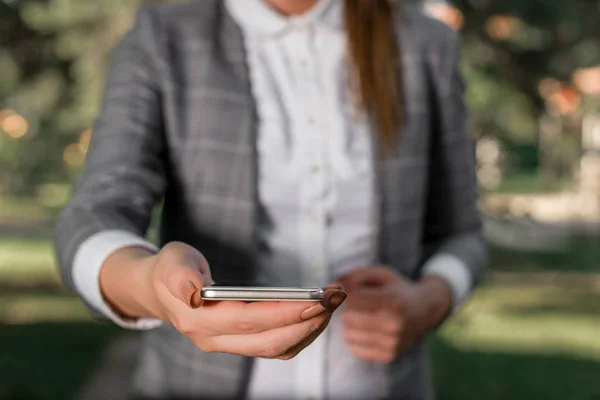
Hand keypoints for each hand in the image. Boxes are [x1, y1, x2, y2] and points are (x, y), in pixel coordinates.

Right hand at [103, 242, 346, 359]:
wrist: (159, 291)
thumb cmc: (169, 270)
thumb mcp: (170, 262)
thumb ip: (180, 274)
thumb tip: (193, 291)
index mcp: (198, 320)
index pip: (248, 321)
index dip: (283, 314)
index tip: (316, 301)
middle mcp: (214, 340)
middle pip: (269, 341)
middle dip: (308, 321)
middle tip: (336, 297)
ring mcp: (227, 345)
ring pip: (277, 348)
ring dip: (309, 328)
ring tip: (333, 302)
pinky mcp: (240, 343)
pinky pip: (276, 346)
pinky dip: (301, 333)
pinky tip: (316, 314)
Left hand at [338, 267, 451, 363]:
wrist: (424, 311)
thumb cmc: (397, 290)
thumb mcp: (381, 274)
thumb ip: (356, 275)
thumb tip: (335, 284)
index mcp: (393, 301)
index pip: (352, 299)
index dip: (344, 293)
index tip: (347, 291)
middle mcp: (395, 324)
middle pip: (348, 317)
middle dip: (345, 309)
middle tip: (352, 304)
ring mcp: (393, 342)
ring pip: (348, 334)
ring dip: (349, 324)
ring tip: (360, 316)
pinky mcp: (389, 355)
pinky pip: (354, 348)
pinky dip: (354, 338)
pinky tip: (364, 329)